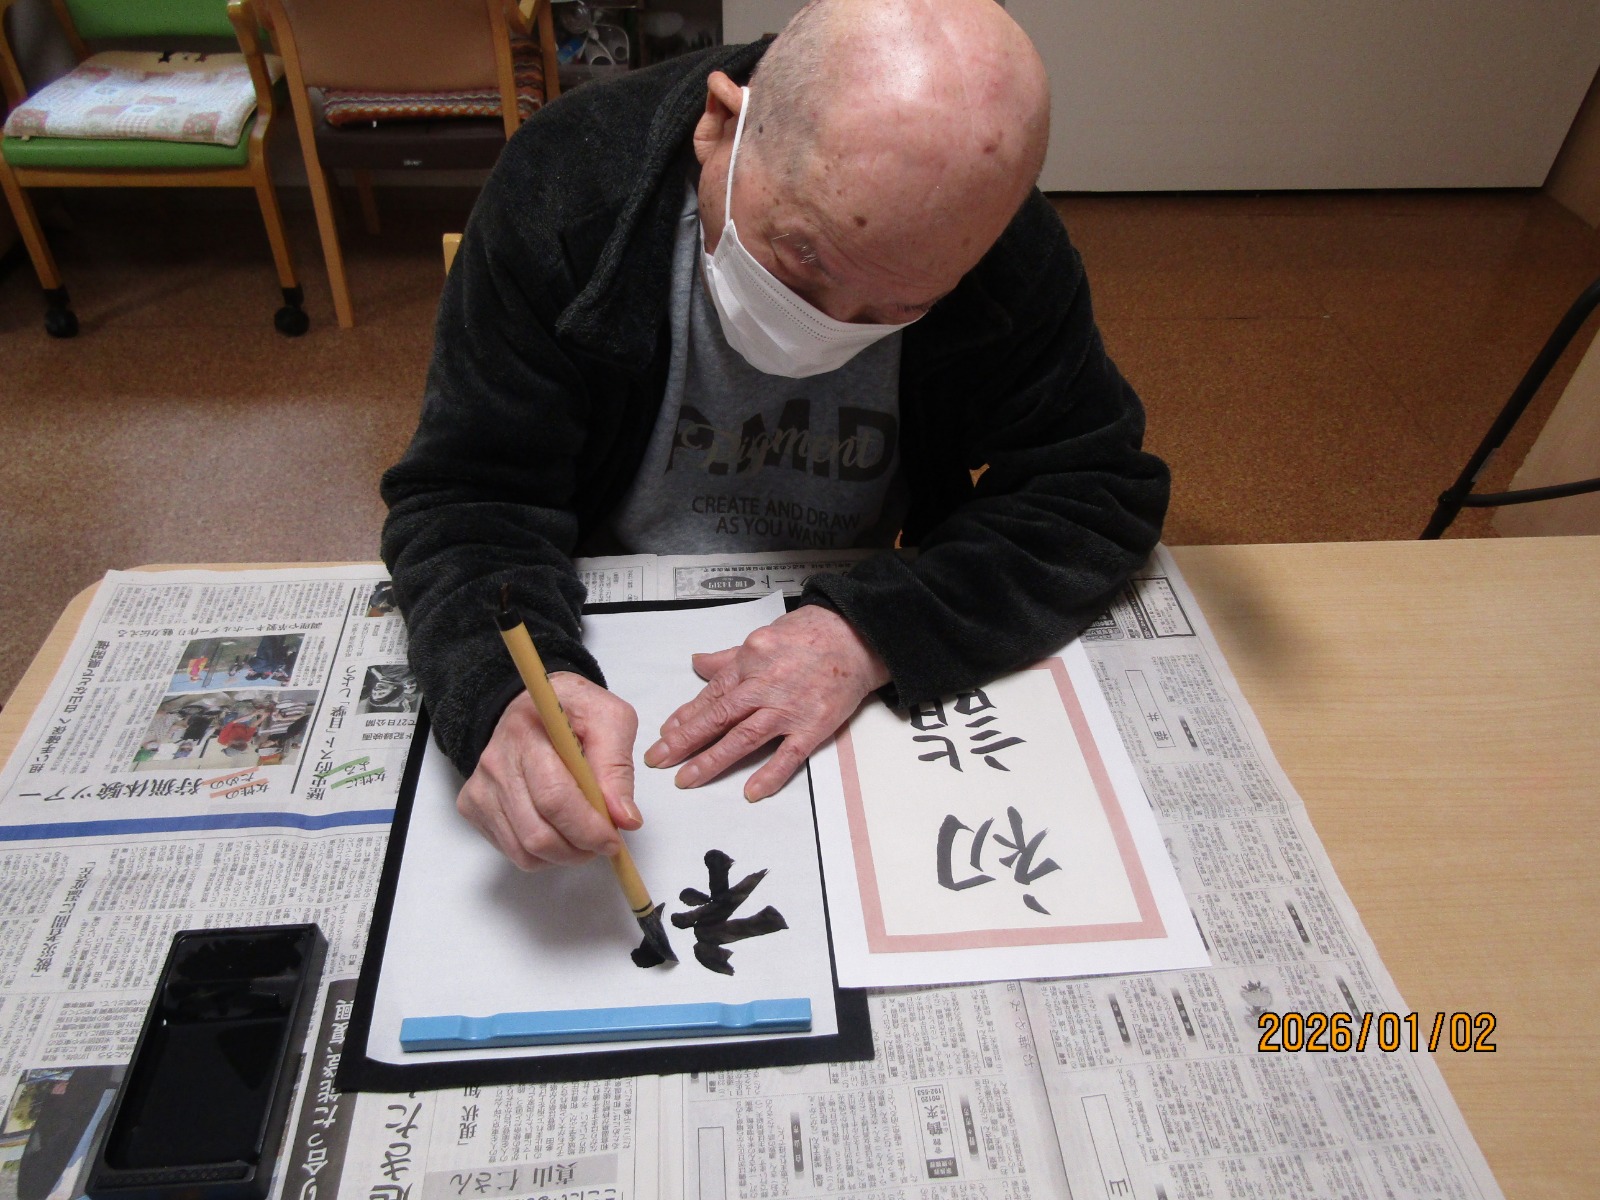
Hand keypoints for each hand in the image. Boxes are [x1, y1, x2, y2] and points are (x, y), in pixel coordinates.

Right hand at [457, 672, 640, 869]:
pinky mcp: (475, 807)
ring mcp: (482, 788)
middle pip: (537, 833)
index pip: (554, 797)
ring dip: (564, 855)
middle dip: (579, 849)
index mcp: (528, 734)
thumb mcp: (610, 719)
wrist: (534, 706)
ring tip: (583, 836)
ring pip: (525, 851)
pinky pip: (513, 852)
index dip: (587, 828)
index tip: (613, 838)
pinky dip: (543, 855)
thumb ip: (618, 766)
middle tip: (604, 842)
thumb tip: (624, 818)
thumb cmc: (573, 712)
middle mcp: (496, 763)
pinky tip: (558, 830)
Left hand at [644, 606, 889, 800]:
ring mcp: (788, 708)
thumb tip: (698, 664)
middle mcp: (764, 686)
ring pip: (743, 738)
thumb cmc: (812, 634)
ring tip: (688, 778)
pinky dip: (769, 774)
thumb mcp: (762, 636)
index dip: (684, 717)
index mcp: (749, 662)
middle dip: (684, 741)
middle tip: (659, 760)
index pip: (710, 695)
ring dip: (712, 761)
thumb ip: (728, 657)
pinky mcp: (814, 726)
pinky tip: (750, 791)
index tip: (665, 735)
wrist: (857, 637)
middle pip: (717, 718)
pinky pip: (788, 755)